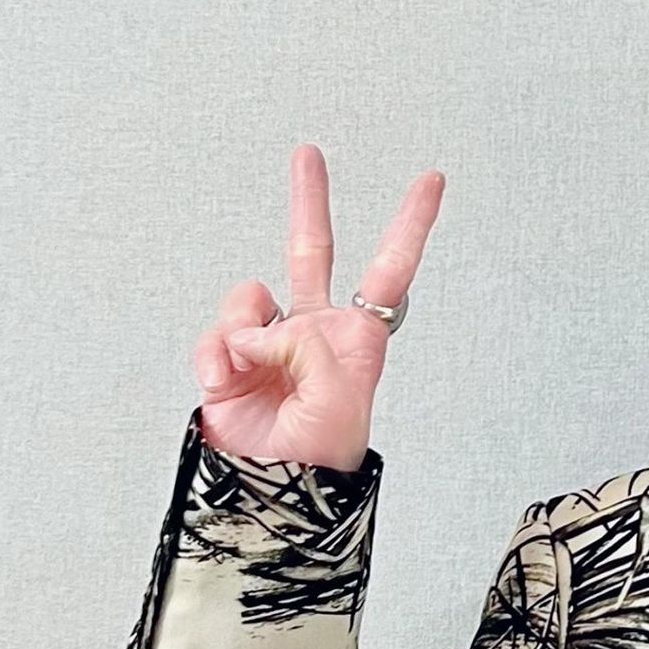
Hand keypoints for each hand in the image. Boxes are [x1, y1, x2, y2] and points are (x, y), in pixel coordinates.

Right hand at [191, 144, 444, 472]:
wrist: (273, 494)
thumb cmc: (321, 458)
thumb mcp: (338, 402)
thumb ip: (309, 349)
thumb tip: (264, 326)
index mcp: (357, 340)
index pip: (389, 273)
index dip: (410, 226)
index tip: (432, 180)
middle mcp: (315, 332)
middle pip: (312, 253)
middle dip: (310, 203)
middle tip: (309, 155)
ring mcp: (269, 343)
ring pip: (248, 298)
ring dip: (242, 331)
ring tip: (248, 373)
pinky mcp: (229, 357)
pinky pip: (216, 335)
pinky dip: (216, 356)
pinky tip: (223, 384)